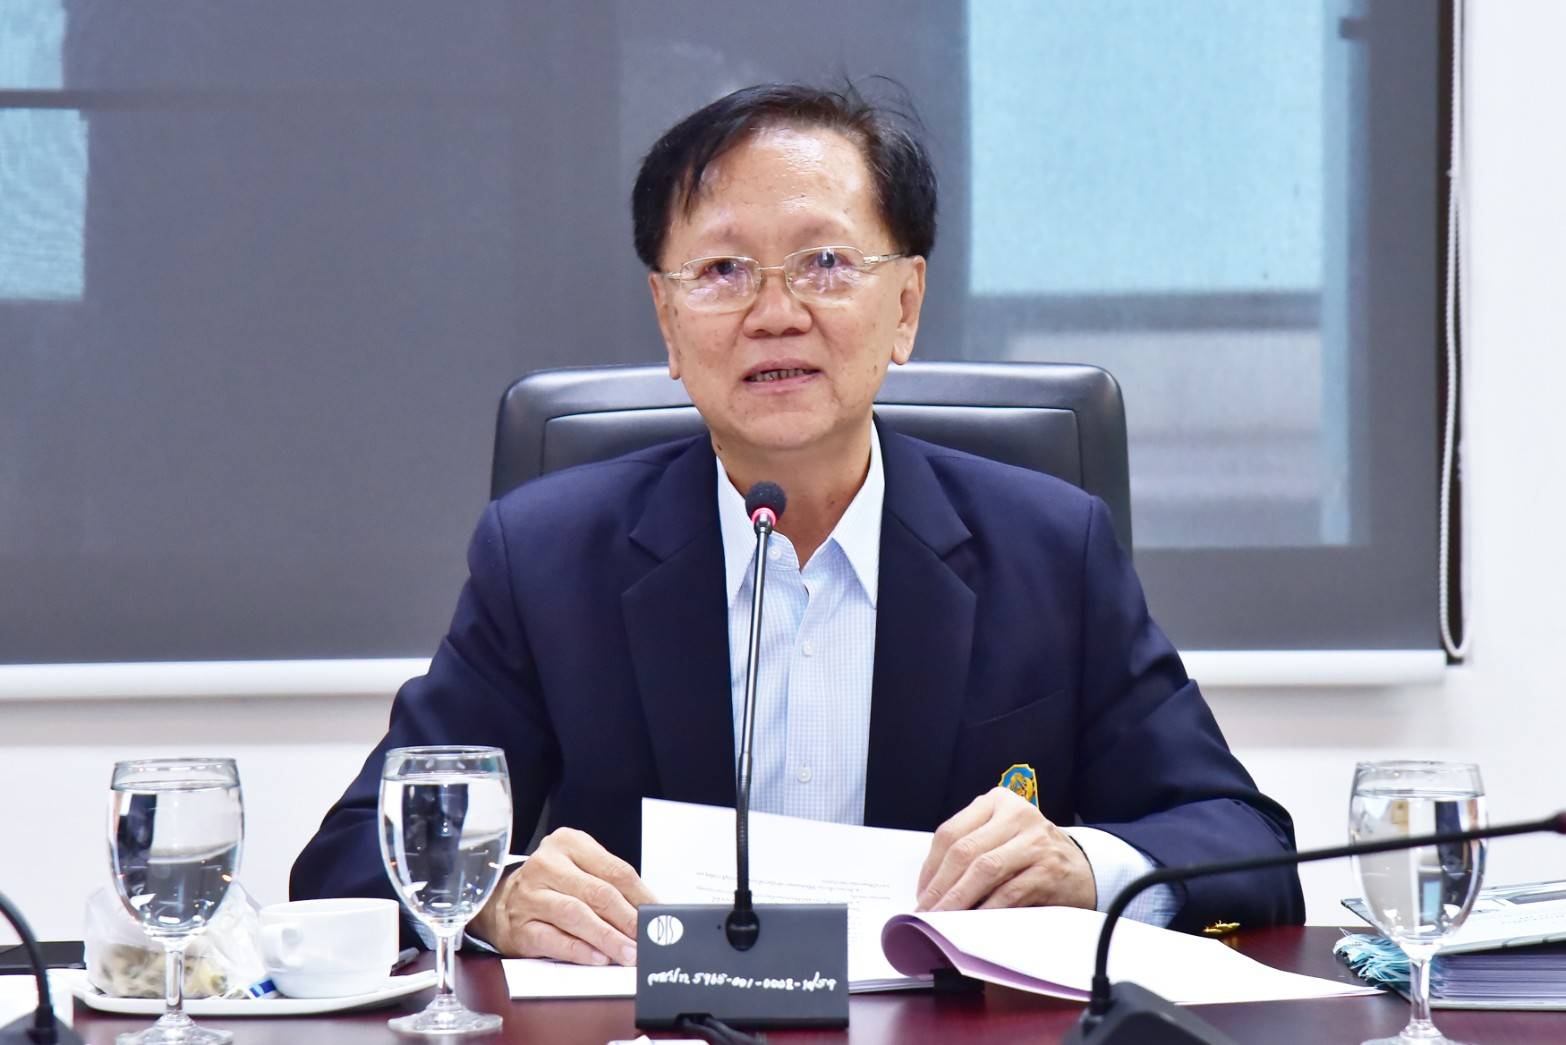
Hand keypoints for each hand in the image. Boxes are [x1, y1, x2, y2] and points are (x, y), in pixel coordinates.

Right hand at [468, 827, 655, 964]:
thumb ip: (609, 884)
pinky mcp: (520, 927)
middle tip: (647, 939)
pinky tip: (598, 958)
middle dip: (627, 919)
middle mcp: (547, 865)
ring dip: (607, 937)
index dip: (641, 896)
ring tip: (628, 953)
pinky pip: (554, 939)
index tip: (659, 915)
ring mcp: (530, 896)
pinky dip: (579, 950)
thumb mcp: (579, 869)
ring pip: (576, 915)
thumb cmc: (552, 885)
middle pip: (597, 892)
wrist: (501, 902)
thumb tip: (650, 912)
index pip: (615, 870)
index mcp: (568, 843)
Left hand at [915, 787, 1095, 911]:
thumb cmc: (1031, 853)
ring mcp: (1036, 841)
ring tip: (943, 919)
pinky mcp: (1049, 870)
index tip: (921, 893)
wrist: (1083, 869)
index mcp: (998, 801)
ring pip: (985, 870)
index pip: (951, 831)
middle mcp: (1018, 814)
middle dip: (941, 886)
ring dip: (959, 899)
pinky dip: (986, 909)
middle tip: (926, 912)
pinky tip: (973, 921)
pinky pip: (1009, 892)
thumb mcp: (1001, 835)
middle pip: (965, 850)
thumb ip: (970, 847)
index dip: (931, 867)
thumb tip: (929, 886)